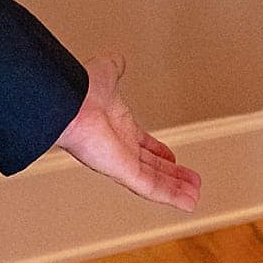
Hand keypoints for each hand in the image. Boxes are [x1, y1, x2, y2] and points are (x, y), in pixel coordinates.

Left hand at [55, 53, 202, 211]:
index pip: (142, 146)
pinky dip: (170, 195)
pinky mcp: (122, 171)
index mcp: (117, 127)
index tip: (171, 159)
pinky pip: (150, 187)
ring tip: (194, 197)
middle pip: (151, 167)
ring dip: (175, 189)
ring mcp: (120, 161)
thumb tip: (118, 61)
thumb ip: (114, 70)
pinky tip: (187, 202)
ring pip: (153, 181)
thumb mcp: (105, 73)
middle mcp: (119, 147)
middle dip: (172, 175)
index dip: (158, 153)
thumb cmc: (79, 90)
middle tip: (190, 183)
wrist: (67, 101)